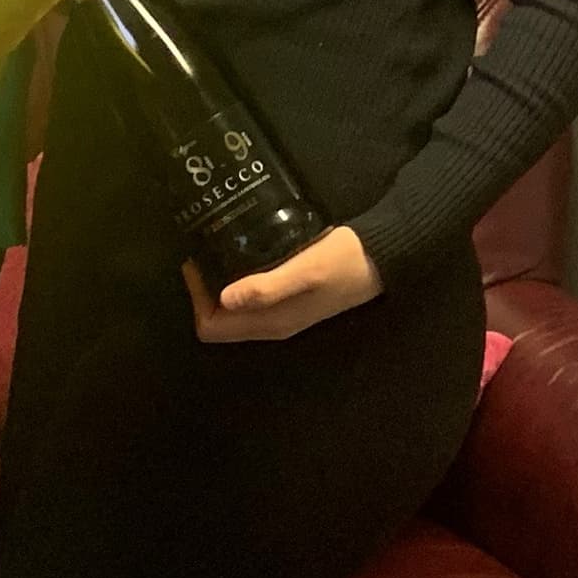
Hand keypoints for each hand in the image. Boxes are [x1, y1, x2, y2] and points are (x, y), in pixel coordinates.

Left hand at [183, 225, 383, 344]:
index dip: (196, 299)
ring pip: (232, 311)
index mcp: (271, 322)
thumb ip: (267, 286)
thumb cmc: (343, 262)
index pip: (212, 329)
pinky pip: (248, 299)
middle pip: (218, 322)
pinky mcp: (288, 299)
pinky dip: (234, 282)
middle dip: (202, 292)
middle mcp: (271, 325)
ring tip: (214, 248)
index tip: (197, 261)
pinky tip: (237, 254)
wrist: (381, 259)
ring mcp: (280, 314)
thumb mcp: (305, 269)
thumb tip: (224, 298)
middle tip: (202, 251)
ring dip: (217, 286)